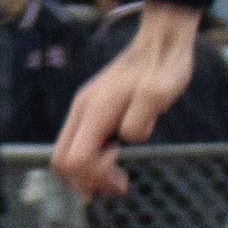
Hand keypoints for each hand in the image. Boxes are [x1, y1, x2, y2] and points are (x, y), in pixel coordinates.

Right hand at [48, 3, 206, 197]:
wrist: (161, 42)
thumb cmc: (164, 66)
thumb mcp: (162, 92)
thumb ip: (141, 118)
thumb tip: (127, 138)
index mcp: (95, 109)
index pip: (75, 159)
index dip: (96, 175)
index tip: (122, 175)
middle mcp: (83, 110)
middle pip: (62, 162)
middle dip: (87, 181)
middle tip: (119, 185)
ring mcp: (84, 109)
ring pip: (67, 155)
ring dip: (89, 174)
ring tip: (119, 179)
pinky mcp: (92, 111)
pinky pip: (78, 145)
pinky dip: (92, 162)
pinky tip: (115, 161)